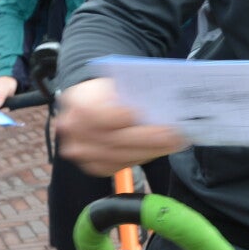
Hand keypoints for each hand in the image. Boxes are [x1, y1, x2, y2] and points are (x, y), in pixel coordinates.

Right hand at [51, 77, 186, 174]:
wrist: (92, 104)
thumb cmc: (110, 92)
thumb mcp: (117, 83)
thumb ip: (132, 93)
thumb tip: (159, 102)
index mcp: (78, 102)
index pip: (95, 113)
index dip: (120, 116)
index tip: (143, 114)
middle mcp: (74, 129)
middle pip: (112, 140)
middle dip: (147, 139)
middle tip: (174, 135)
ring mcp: (81, 150)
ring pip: (118, 157)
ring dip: (150, 151)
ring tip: (173, 144)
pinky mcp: (93, 165)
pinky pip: (119, 166)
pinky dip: (141, 158)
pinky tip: (158, 151)